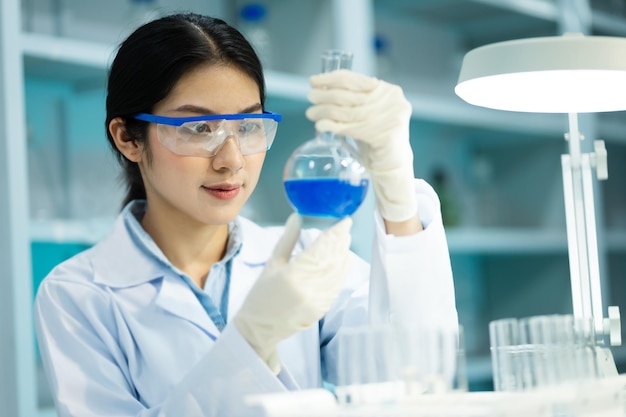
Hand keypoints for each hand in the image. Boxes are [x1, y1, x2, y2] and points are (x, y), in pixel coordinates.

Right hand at [233, 214, 352, 372]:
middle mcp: (308, 288)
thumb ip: (287, 240)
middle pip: (331, 260)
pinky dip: (342, 272)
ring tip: (346, 242)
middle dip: (340, 242)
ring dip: (343, 256)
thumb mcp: (272, 264)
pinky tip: (344, 262)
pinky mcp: (321, 309)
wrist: (259, 328)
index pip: (320, 249)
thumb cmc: (261, 294)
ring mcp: (317, 301)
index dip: (334, 234)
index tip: (343, 222)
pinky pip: (336, 287)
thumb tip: (297, 217)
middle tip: (346, 228)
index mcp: (292, 275)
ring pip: (337, 273)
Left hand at [306, 69, 416, 221]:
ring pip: (348, 112)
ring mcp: (392, 118)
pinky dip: (333, 127)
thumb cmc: (375, 138)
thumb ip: (351, 101)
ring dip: (325, 111)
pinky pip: (352, 129)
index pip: (354, 79)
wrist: (391, 164)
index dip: (331, 79)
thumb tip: (320, 90)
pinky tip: (321, 126)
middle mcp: (392, 101)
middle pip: (349, 95)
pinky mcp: (386, 135)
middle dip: (326, 95)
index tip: (314, 81)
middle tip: (310, 97)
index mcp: (387, 90)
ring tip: (311, 113)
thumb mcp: (366, 113)